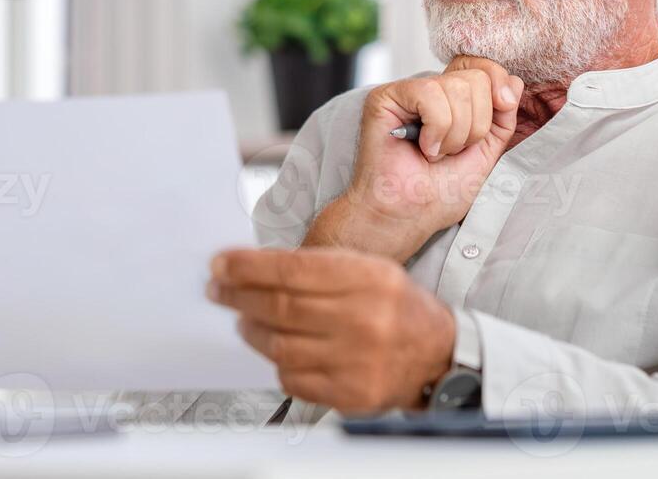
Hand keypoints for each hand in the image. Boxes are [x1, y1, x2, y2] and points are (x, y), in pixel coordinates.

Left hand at [208, 247, 454, 414]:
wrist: (438, 357)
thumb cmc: (400, 309)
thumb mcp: (371, 269)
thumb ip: (321, 267)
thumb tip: (260, 266)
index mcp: (369, 279)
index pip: (292, 270)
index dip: (248, 267)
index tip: (222, 264)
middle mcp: (363, 320)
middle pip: (280, 306)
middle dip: (238, 296)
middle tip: (219, 290)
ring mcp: (356, 361)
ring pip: (279, 345)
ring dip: (250, 330)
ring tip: (243, 320)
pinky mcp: (349, 393)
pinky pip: (293, 378)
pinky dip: (275, 362)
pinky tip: (273, 349)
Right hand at [305, 56, 522, 260]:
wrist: (410, 216)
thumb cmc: (441, 192)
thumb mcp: (488, 152)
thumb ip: (503, 117)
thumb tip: (514, 82)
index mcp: (454, 100)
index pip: (484, 67)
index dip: (498, 86)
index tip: (502, 109)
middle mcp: (431, 90)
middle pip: (476, 78)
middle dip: (476, 125)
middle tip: (453, 152)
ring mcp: (407, 92)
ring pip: (456, 88)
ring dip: (455, 133)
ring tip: (436, 154)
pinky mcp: (386, 97)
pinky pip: (429, 94)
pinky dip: (436, 129)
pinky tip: (423, 147)